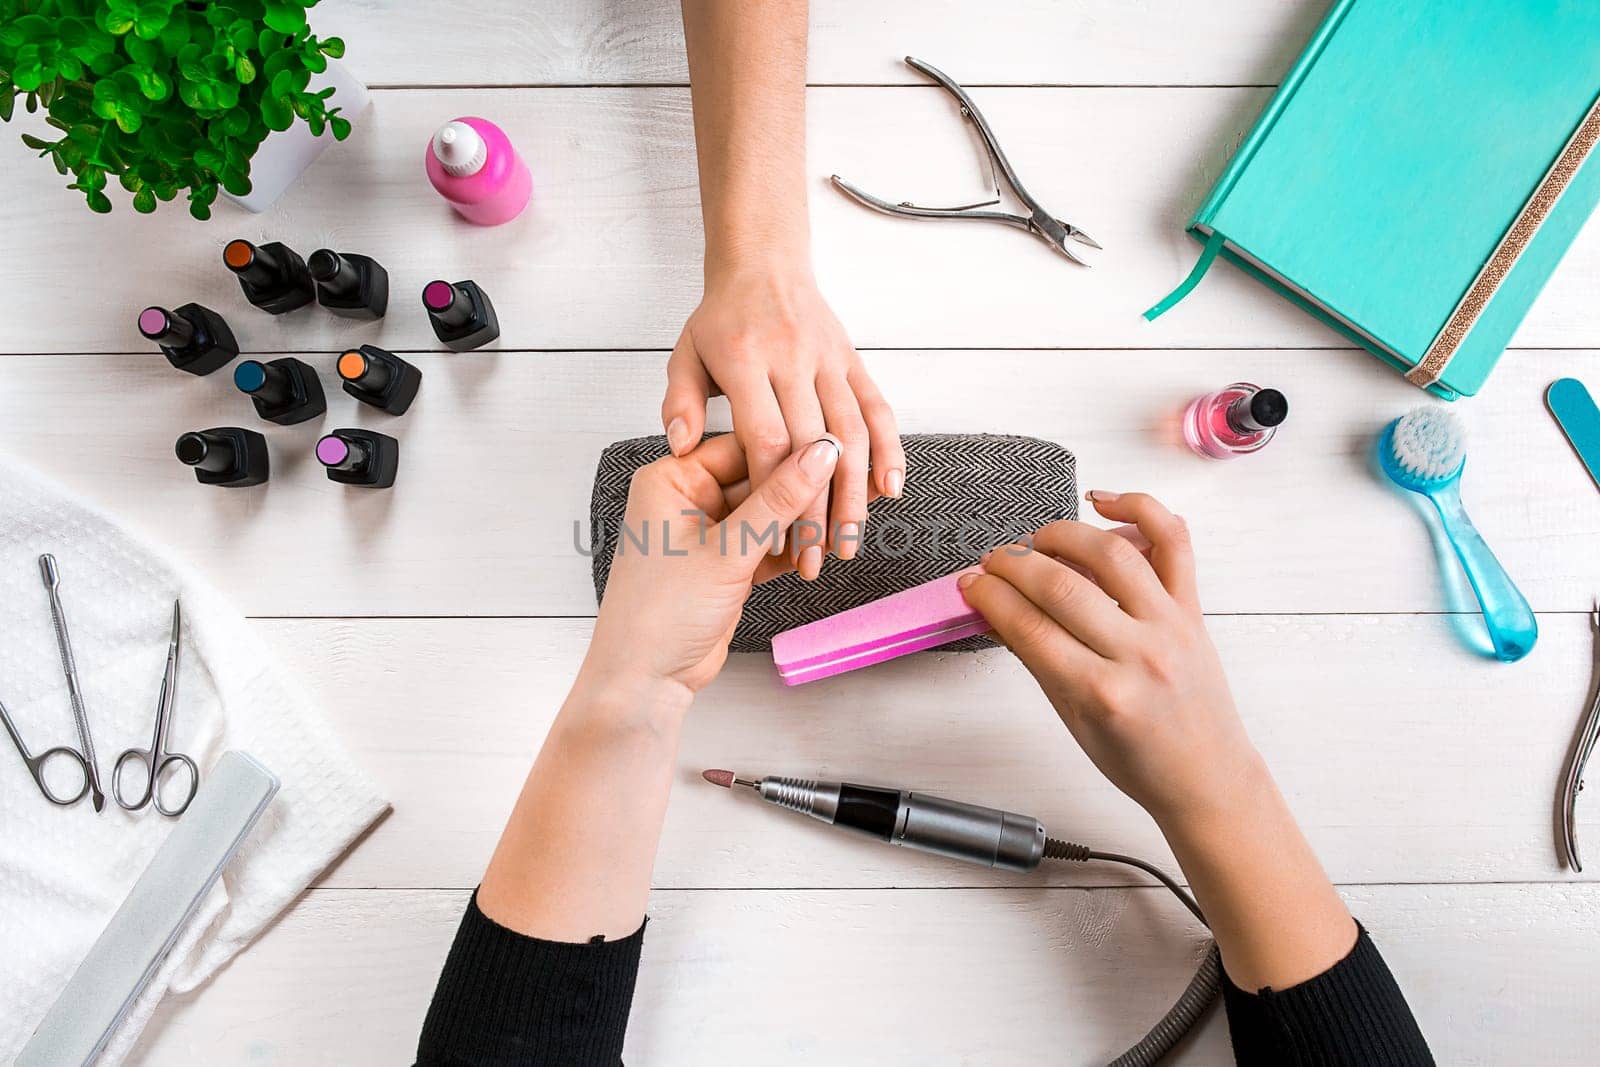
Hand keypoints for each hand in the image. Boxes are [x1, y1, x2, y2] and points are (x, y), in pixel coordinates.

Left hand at [582, 432, 841, 699]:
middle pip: (758, 477)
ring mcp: (707, 532)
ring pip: (768, 513)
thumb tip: (820, 454)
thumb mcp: (728, 550)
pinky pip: (767, 543)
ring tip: (839, 525)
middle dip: (800, 492)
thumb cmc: (660, 614)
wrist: (646, 680)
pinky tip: (822, 549)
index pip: (741, 444)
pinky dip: (792, 549)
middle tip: (845, 491)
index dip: (788, 449)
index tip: (832, 450)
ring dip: (801, 524)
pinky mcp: (724, 563)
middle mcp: (686, 498)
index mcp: (671, 478)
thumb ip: (778, 500)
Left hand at [662, 266, 903, 580]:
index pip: (767, 439)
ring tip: (853, 541)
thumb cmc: (720, 318)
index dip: (776, 493)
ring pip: (851, 433)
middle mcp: (791, 358)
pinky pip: (877, 407)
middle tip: (819, 559)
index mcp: (744, 361)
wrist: (763, 261)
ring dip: (856, 493)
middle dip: (818, 510)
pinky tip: (892, 489)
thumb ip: (680, 402)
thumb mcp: (684, 355)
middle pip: (811, 447)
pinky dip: (889, 449)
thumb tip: (680, 445)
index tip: (776, 538)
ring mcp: (827, 359)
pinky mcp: (852, 360)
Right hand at [957, 491, 1265, 827]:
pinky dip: (1140, 509)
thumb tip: (998, 611)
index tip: (971, 584)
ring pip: (1112, 553)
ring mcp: (1171, 626)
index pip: (1029, 627)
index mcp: (1102, 694)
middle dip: (1014, 564)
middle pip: (1061, 586)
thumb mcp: (1072, 720)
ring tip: (1038, 541)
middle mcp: (1139, 654)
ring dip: (1063, 535)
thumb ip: (1037, 659)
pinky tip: (1104, 503)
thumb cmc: (1141, 759)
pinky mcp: (1193, 609)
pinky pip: (1173, 542)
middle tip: (994, 562)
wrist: (1205, 777)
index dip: (989, 597)